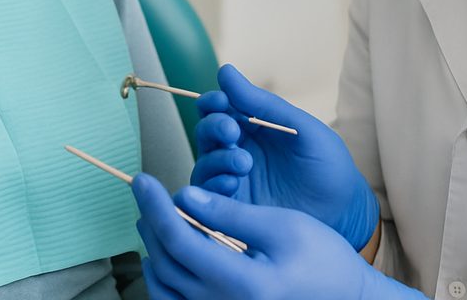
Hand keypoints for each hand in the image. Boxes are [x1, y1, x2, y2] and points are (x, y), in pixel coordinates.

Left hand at [132, 174, 425, 299]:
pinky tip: (170, 256)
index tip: (141, 179)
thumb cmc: (325, 262)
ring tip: (155, 219)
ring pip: (164, 289)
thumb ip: (231, 214)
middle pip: (165, 264)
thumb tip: (185, 195)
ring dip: (153, 251)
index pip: (178, 240)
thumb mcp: (284, 226)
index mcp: (242, 284)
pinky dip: (164, 280)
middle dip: (151, 224)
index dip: (154, 205)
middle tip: (147, 193)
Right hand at [191, 63, 378, 249]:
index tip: (220, 102)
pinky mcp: (233, 207)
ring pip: (205, 162)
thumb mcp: (301, 129)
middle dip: (214, 128)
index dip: (213, 102)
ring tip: (244, 163)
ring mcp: (234, 179)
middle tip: (232, 133)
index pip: (219, 108)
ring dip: (217, 158)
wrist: (344, 214)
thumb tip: (225, 71)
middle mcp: (238, 150)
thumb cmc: (328, 166)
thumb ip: (263, 103)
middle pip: (206, 132)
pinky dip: (214, 184)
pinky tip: (233, 183)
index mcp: (253, 127)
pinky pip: (209, 194)